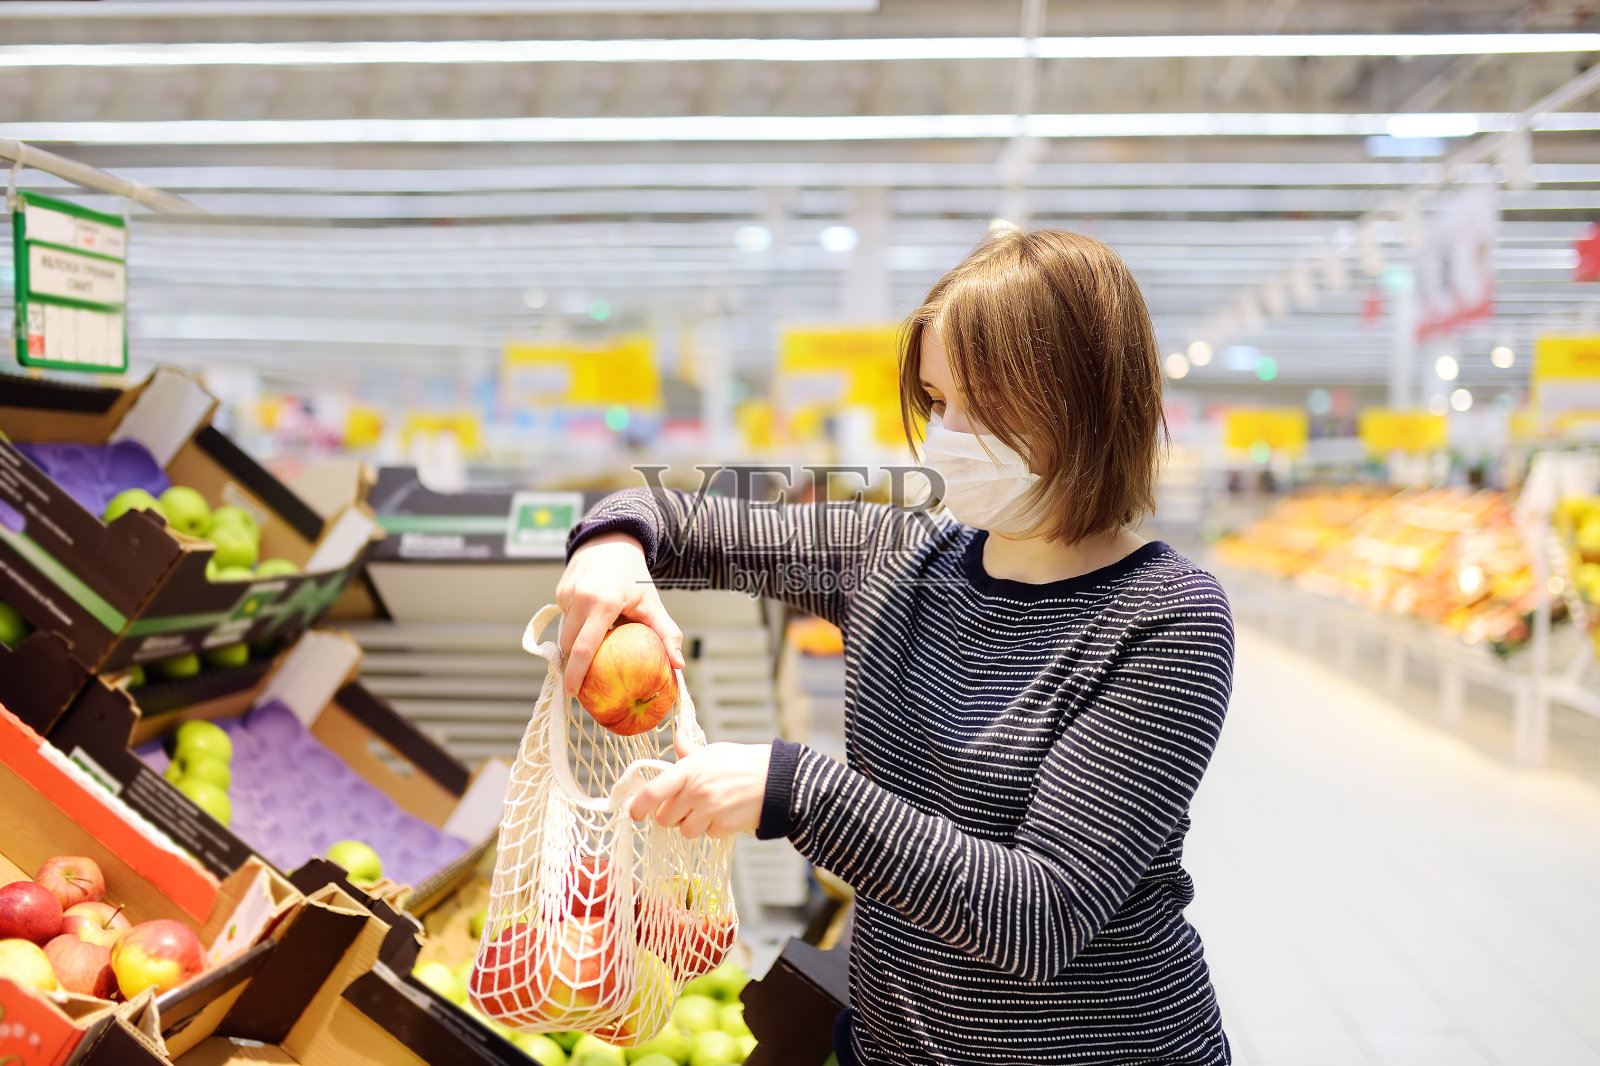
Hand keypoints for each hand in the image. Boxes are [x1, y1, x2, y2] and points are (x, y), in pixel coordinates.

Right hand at [556, 531, 685, 693]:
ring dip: (577, 643)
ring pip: (566, 632)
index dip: (576, 674)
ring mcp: (566, 593)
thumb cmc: (635, 576)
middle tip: (586, 680)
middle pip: (570, 644)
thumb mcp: (653, 603)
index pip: (585, 647)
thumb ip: (667, 633)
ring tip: (594, 647)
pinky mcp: (559, 591)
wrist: (611, 541)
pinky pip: (565, 618)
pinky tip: (590, 622)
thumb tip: (679, 664)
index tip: (574, 692)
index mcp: (604, 602)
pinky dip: (576, 626)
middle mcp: (581, 597)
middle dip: (575, 664)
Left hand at [628, 741, 771, 839]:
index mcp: (689, 769)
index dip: (639, 805)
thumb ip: (689, 751)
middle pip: (665, 818)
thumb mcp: (712, 752)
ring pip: (685, 830)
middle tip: (687, 805)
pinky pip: (707, 835)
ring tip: (709, 808)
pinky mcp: (723, 826)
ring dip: (692, 824)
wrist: (777, 780)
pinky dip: (713, 828)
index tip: (634, 812)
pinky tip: (725, 813)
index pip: (654, 791)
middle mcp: (696, 791)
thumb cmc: (742, 764)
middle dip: (672, 815)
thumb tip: (677, 733)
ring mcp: (709, 810)